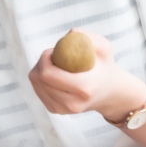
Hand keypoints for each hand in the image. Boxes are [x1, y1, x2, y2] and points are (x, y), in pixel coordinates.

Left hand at [28, 28, 145, 123]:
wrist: (109, 92)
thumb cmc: (104, 67)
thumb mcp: (104, 48)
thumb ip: (88, 38)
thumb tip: (68, 35)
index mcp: (83, 89)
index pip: (47, 74)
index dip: (45, 58)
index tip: (54, 51)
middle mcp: (71, 103)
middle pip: (38, 78)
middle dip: (41, 62)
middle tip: (53, 56)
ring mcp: (62, 109)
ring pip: (35, 84)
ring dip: (39, 70)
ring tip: (55, 65)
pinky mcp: (55, 110)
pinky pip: (37, 90)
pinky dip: (41, 80)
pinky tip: (53, 76)